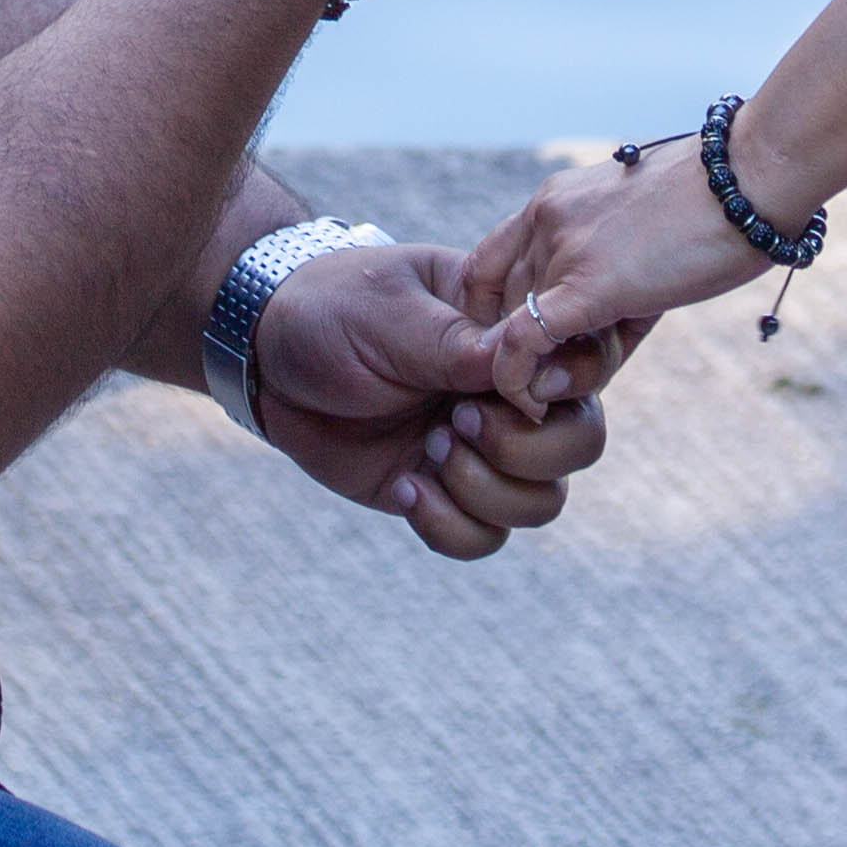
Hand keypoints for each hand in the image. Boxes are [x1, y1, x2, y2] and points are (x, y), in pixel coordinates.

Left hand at [251, 241, 643, 561]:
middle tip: (454, 422)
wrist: (264, 349)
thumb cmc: (330, 307)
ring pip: (541, 502)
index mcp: (508, 330)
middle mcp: (506, 391)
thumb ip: (454, 343)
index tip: (504, 388)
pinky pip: (483, 538)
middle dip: (525, 449)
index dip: (565, 388)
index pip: (583, 365)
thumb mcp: (389, 310)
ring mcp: (477, 446)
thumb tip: (520, 370)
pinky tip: (404, 487)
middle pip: (580, 444)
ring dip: (486, 490)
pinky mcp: (440, 490)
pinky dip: (451, 526)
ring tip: (426, 453)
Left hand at [454, 138, 777, 411]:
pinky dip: (516, 382)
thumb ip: (612, 277)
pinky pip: (522, 343)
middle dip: (529, 351)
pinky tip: (534, 404)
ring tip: (596, 370)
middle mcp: (545, 219)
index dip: (493, 317)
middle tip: (575, 369)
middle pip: (504, 307)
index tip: (525, 351)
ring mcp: (562, 249)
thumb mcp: (645, 233)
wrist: (752, 176)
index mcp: (555, 201)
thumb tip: (600, 324)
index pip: (485, 267)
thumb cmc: (720, 206)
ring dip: (546, 371)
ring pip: (517, 333)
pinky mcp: (589, 285)